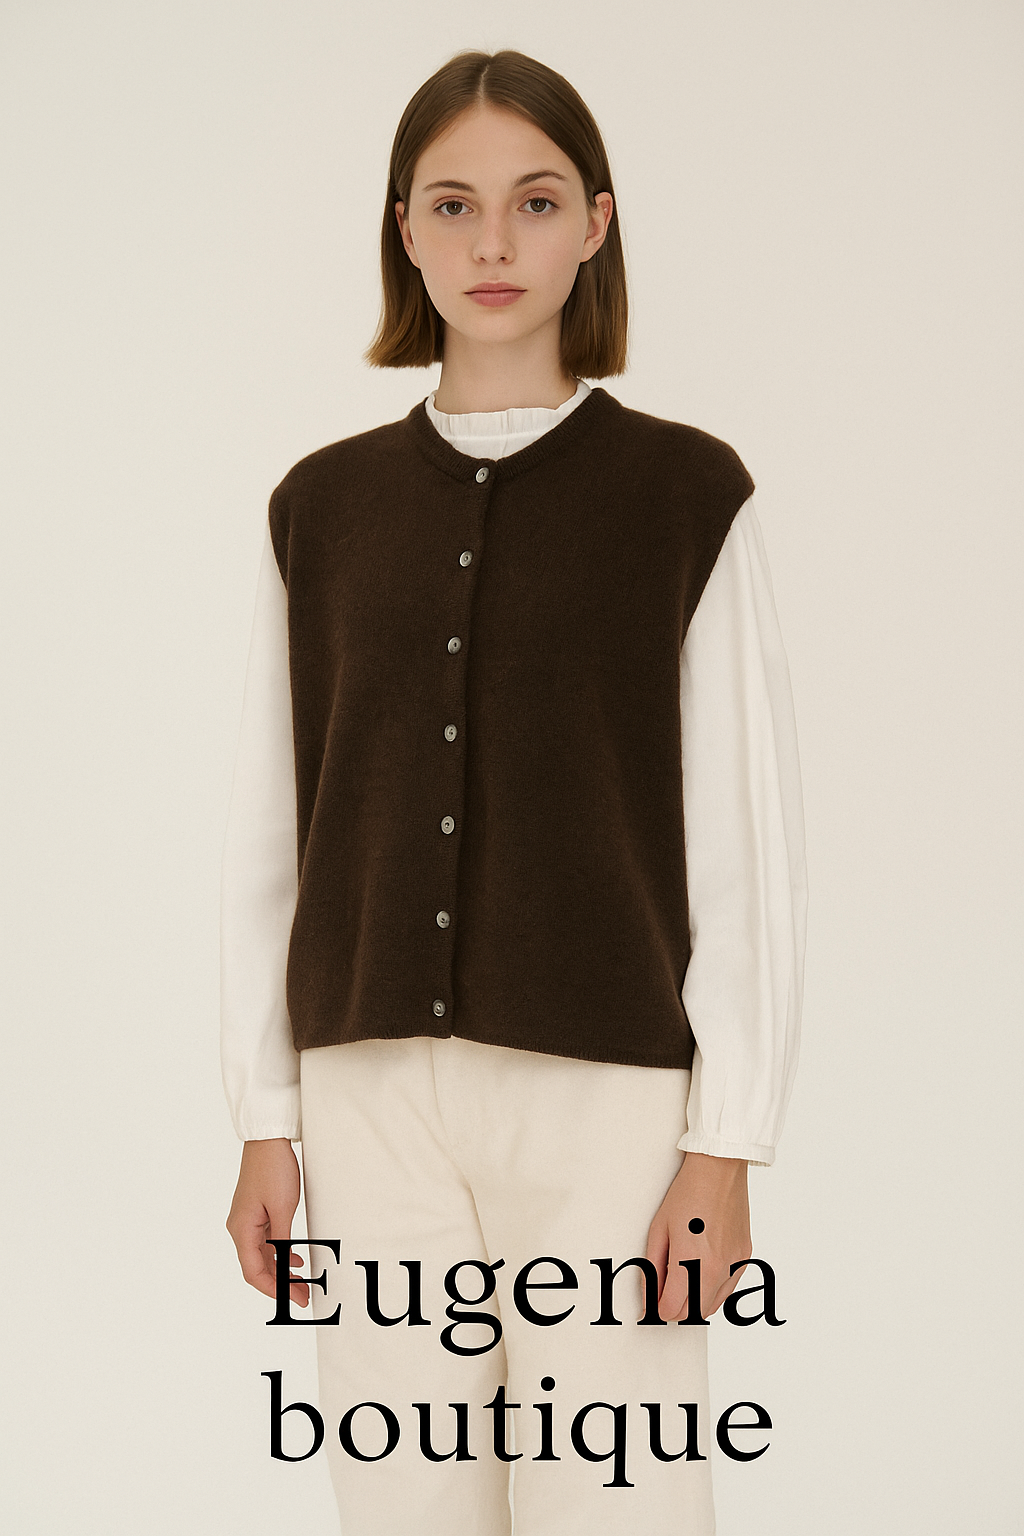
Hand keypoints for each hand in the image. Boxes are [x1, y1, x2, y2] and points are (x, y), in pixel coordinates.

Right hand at [226, 1137, 308, 1306]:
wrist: (268, 1141)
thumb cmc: (273, 1169)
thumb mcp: (282, 1207)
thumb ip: (282, 1238)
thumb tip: (284, 1264)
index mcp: (242, 1229)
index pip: (253, 1272)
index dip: (273, 1289)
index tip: (293, 1299)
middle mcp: (239, 1228)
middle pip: (256, 1267)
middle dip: (279, 1284)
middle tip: (302, 1296)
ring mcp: (246, 1220)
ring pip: (261, 1255)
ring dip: (279, 1270)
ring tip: (300, 1282)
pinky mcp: (255, 1213)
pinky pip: (264, 1241)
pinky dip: (279, 1253)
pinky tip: (294, 1257)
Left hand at [645, 1152, 751, 1320]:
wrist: (719, 1169)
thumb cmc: (686, 1194)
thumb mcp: (659, 1229)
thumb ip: (652, 1268)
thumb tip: (649, 1297)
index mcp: (690, 1260)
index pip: (672, 1308)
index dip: (656, 1309)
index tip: (650, 1305)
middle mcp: (716, 1268)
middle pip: (692, 1314)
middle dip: (674, 1310)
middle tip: (663, 1294)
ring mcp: (734, 1264)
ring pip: (711, 1307)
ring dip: (694, 1303)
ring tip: (681, 1281)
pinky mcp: (745, 1258)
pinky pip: (727, 1290)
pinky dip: (712, 1291)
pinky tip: (701, 1272)